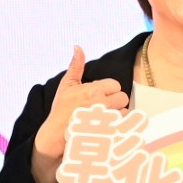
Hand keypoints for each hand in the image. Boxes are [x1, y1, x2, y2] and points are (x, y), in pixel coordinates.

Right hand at [29, 46, 129, 182]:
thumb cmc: (62, 110)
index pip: (116, 85)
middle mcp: (102, 104)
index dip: (108, 91)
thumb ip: (75, 66)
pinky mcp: (110, 135)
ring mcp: (107, 121)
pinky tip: (106, 129)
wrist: (56, 136)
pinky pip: (125, 127)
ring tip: (102, 120)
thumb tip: (78, 46)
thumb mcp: (66, 86)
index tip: (97, 98)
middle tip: (101, 109)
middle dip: (115, 103)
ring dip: (117, 116)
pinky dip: (119, 128)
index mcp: (94, 90)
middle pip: (123, 98)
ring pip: (125, 113)